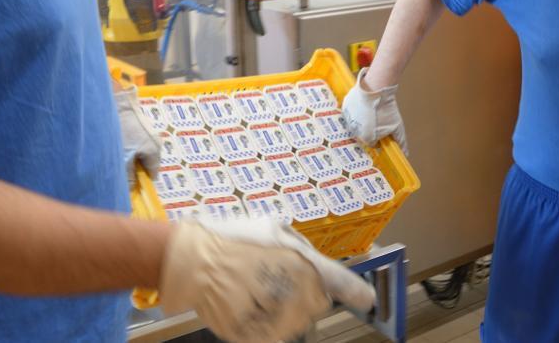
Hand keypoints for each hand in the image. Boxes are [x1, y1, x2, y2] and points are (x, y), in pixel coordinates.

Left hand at [114, 86, 160, 184]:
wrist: (116, 103)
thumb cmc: (121, 132)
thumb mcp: (123, 158)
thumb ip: (128, 175)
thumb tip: (131, 189)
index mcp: (155, 151)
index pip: (153, 172)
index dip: (143, 180)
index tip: (132, 185)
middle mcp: (156, 141)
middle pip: (148, 161)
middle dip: (136, 168)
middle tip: (122, 170)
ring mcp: (149, 131)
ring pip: (142, 151)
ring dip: (131, 156)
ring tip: (118, 155)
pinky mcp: (140, 124)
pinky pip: (137, 141)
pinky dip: (129, 145)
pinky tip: (119, 143)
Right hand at [158, 218, 375, 342]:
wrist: (192, 260)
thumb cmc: (231, 239)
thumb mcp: (271, 227)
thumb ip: (298, 246)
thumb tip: (315, 262)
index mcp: (301, 262)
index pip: (341, 283)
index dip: (357, 292)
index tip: (367, 299)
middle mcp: (294, 292)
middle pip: (317, 304)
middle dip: (305, 294)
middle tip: (276, 280)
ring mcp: (274, 317)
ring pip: (297, 322)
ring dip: (286, 310)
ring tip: (256, 290)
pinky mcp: (255, 335)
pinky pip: (274, 334)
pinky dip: (267, 325)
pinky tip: (249, 305)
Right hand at [341, 68, 407, 153]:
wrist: (376, 89)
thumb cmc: (387, 109)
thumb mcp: (397, 127)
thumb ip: (401, 142)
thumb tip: (406, 154)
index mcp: (367, 138)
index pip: (372, 143)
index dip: (379, 137)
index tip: (383, 129)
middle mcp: (355, 131)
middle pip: (363, 134)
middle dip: (370, 129)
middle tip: (378, 119)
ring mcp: (348, 119)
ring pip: (355, 123)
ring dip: (362, 120)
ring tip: (371, 111)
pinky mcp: (345, 107)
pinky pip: (350, 112)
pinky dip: (356, 110)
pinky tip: (364, 105)